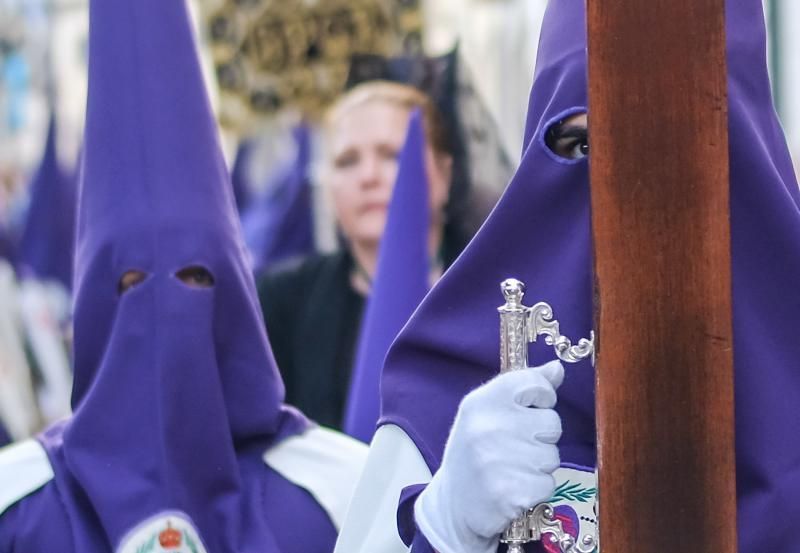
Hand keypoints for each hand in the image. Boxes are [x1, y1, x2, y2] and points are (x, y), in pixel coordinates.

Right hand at [414, 360, 563, 552]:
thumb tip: (557, 368)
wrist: (453, 503)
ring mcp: (499, 462)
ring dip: (539, 464)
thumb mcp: (488, 412)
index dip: (542, 397)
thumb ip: (523, 386)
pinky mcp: (512, 493)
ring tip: (513, 468)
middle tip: (515, 446)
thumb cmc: (474, 451)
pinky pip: (548, 483)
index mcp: (481, 402)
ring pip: (552, 455)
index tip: (529, 409)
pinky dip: (536, 488)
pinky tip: (515, 487)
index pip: (535, 383)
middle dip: (541, 436)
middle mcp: (488, 427)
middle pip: (551, 422)